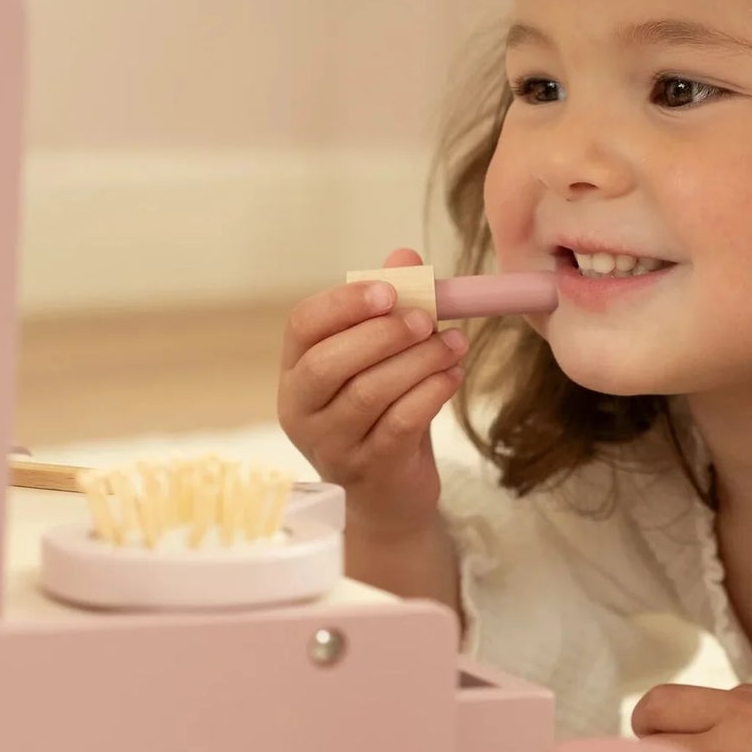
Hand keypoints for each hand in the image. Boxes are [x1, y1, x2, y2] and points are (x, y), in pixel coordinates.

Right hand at [278, 248, 465, 538]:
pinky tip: (453, 377)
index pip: (303, 326)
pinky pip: (398, 424)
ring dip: (418, 361)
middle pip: (330, 361)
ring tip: (454, 345)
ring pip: (368, 393)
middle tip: (428, 319)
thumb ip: (389, 309)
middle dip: (383, 333)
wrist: (389, 495)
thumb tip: (404, 256)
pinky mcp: (367, 469)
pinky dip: (431, 394)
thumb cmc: (382, 416)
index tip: (390, 290)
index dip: (344, 303)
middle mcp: (301, 408)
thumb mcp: (382, 361)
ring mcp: (330, 444)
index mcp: (297, 370)